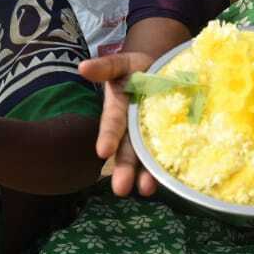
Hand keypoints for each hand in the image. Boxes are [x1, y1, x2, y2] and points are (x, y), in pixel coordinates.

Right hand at [80, 51, 157, 196]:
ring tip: (145, 189)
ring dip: (144, 175)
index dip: (108, 137)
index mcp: (120, 111)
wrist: (169, 71)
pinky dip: (166, 170)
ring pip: (145, 159)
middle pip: (127, 151)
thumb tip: (82, 67)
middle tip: (120, 188)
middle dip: (123, 169)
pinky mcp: (170, 140)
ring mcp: (150, 137)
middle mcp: (132, 129)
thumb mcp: (123, 64)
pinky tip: (169, 181)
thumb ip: (106, 67)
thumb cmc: (141, 69)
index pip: (113, 125)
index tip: (103, 151)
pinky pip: (167, 157)